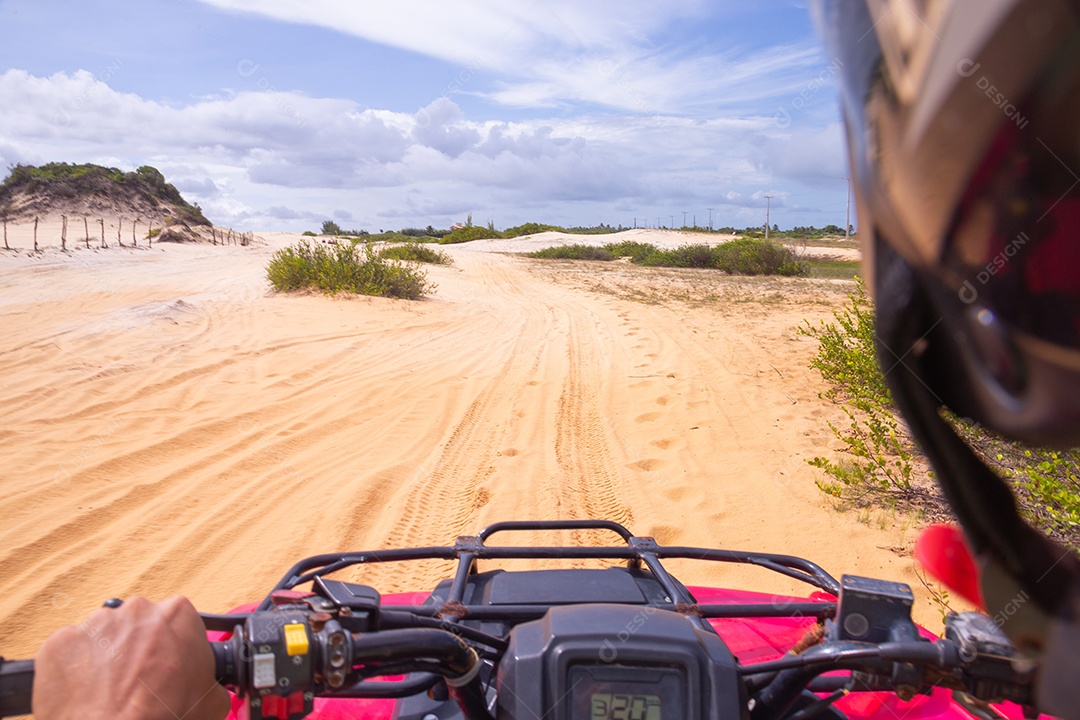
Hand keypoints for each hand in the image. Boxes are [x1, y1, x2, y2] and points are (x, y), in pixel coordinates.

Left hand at [33, 595, 230, 719]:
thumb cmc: (163, 716)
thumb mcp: (212, 700)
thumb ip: (210, 680)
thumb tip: (208, 686)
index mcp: (177, 614)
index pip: (177, 621)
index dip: (172, 646)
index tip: (168, 666)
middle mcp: (136, 610)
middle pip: (138, 624)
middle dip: (137, 648)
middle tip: (138, 682)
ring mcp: (95, 624)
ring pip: (103, 637)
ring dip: (105, 658)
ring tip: (108, 693)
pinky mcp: (60, 643)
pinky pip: (70, 654)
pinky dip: (74, 671)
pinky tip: (84, 695)